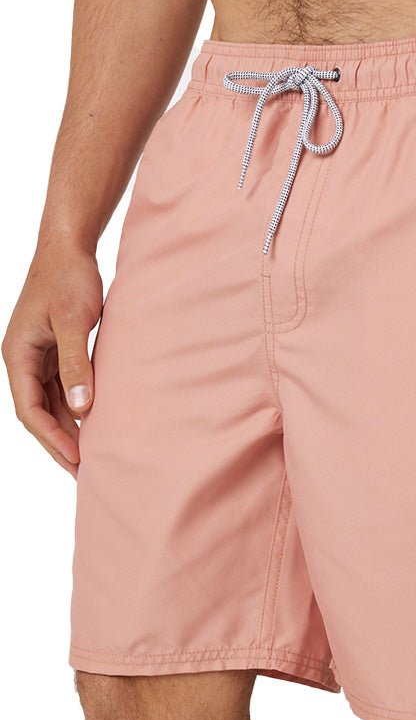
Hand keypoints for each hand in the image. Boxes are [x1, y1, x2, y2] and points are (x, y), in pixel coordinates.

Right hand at [2, 239, 102, 477]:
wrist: (69, 247)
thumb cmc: (68, 277)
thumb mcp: (74, 321)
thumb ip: (76, 364)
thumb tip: (82, 407)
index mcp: (18, 354)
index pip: (29, 409)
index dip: (52, 436)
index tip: (76, 457)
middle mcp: (23, 359)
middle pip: (37, 413)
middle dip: (58, 442)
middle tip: (83, 472)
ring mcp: (37, 356)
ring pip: (49, 403)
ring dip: (67, 428)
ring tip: (90, 456)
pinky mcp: (54, 351)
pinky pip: (60, 388)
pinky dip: (74, 408)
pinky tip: (93, 424)